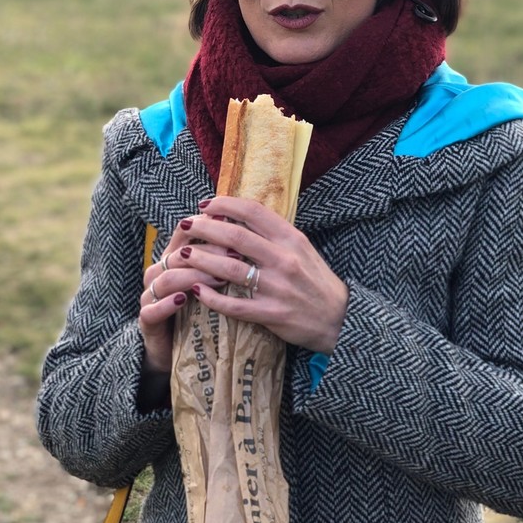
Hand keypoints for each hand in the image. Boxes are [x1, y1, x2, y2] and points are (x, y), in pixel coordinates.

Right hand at [138, 216, 231, 371]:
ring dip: (193, 276)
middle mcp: (159, 272)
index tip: (236, 228)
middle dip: (208, 253)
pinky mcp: (147, 321)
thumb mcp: (212, 283)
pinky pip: (152, 310)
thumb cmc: (198, 310)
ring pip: (166, 279)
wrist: (173, 347)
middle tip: (237, 255)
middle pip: (179, 254)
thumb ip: (224, 261)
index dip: (209, 227)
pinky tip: (183, 300)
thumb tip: (254, 237)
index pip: (185, 233)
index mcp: (173, 258)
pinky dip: (167, 304)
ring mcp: (150, 295)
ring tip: (219, 279)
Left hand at [174, 196, 348, 353]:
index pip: (253, 212)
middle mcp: (284, 259)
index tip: (205, 204)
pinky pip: (234, 305)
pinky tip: (196, 290)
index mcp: (291, 239)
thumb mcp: (302, 249)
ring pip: (229, 269)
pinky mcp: (272, 314)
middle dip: (205, 228)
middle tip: (186, 225)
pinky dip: (211, 297)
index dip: (225, 205)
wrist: (339, 318)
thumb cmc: (316, 281)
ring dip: (201, 259)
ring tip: (183, 254)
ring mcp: (277, 288)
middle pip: (235, 237)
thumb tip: (240, 218)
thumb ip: (274, 235)